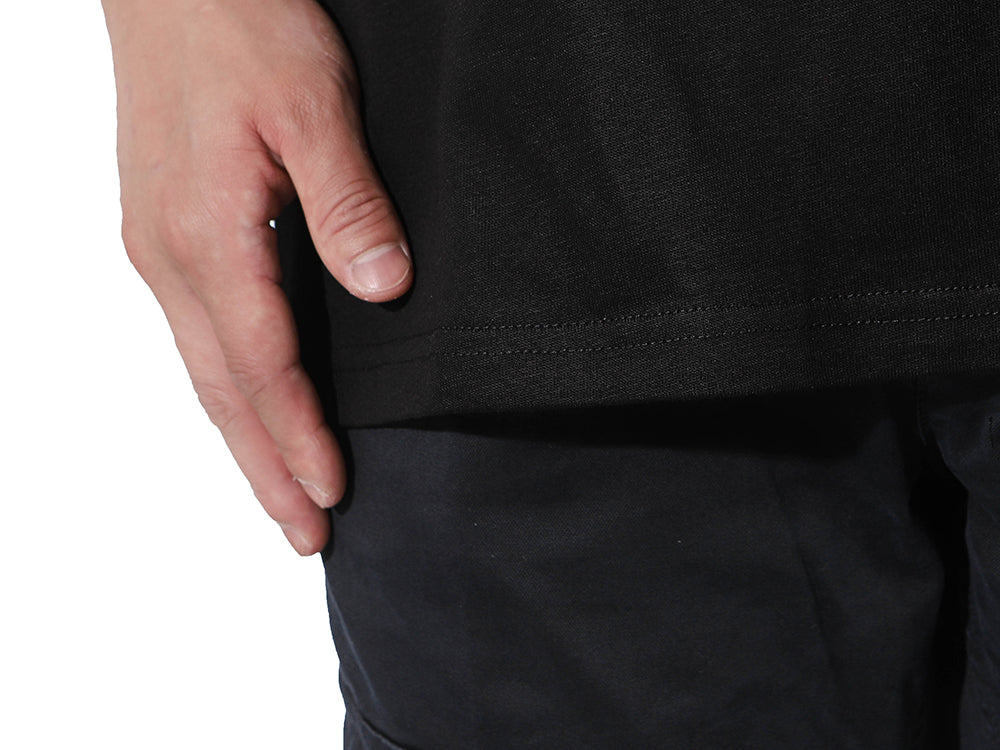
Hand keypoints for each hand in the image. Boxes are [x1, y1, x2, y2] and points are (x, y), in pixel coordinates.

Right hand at [102, 0, 411, 554]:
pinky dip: (226, 389)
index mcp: (207, 235)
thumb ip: (347, 202)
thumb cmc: (238, 21)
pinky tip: (246, 407)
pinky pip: (195, 336)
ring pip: (204, 372)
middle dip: (265, 470)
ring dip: (243, 440)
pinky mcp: (162, 231)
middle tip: (303, 534)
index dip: (302, 435)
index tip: (335, 493)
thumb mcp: (312, 103)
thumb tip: (382, 286)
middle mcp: (170, 256)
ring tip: (278, 494)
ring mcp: (158, 247)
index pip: (264, 366)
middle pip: (223, 393)